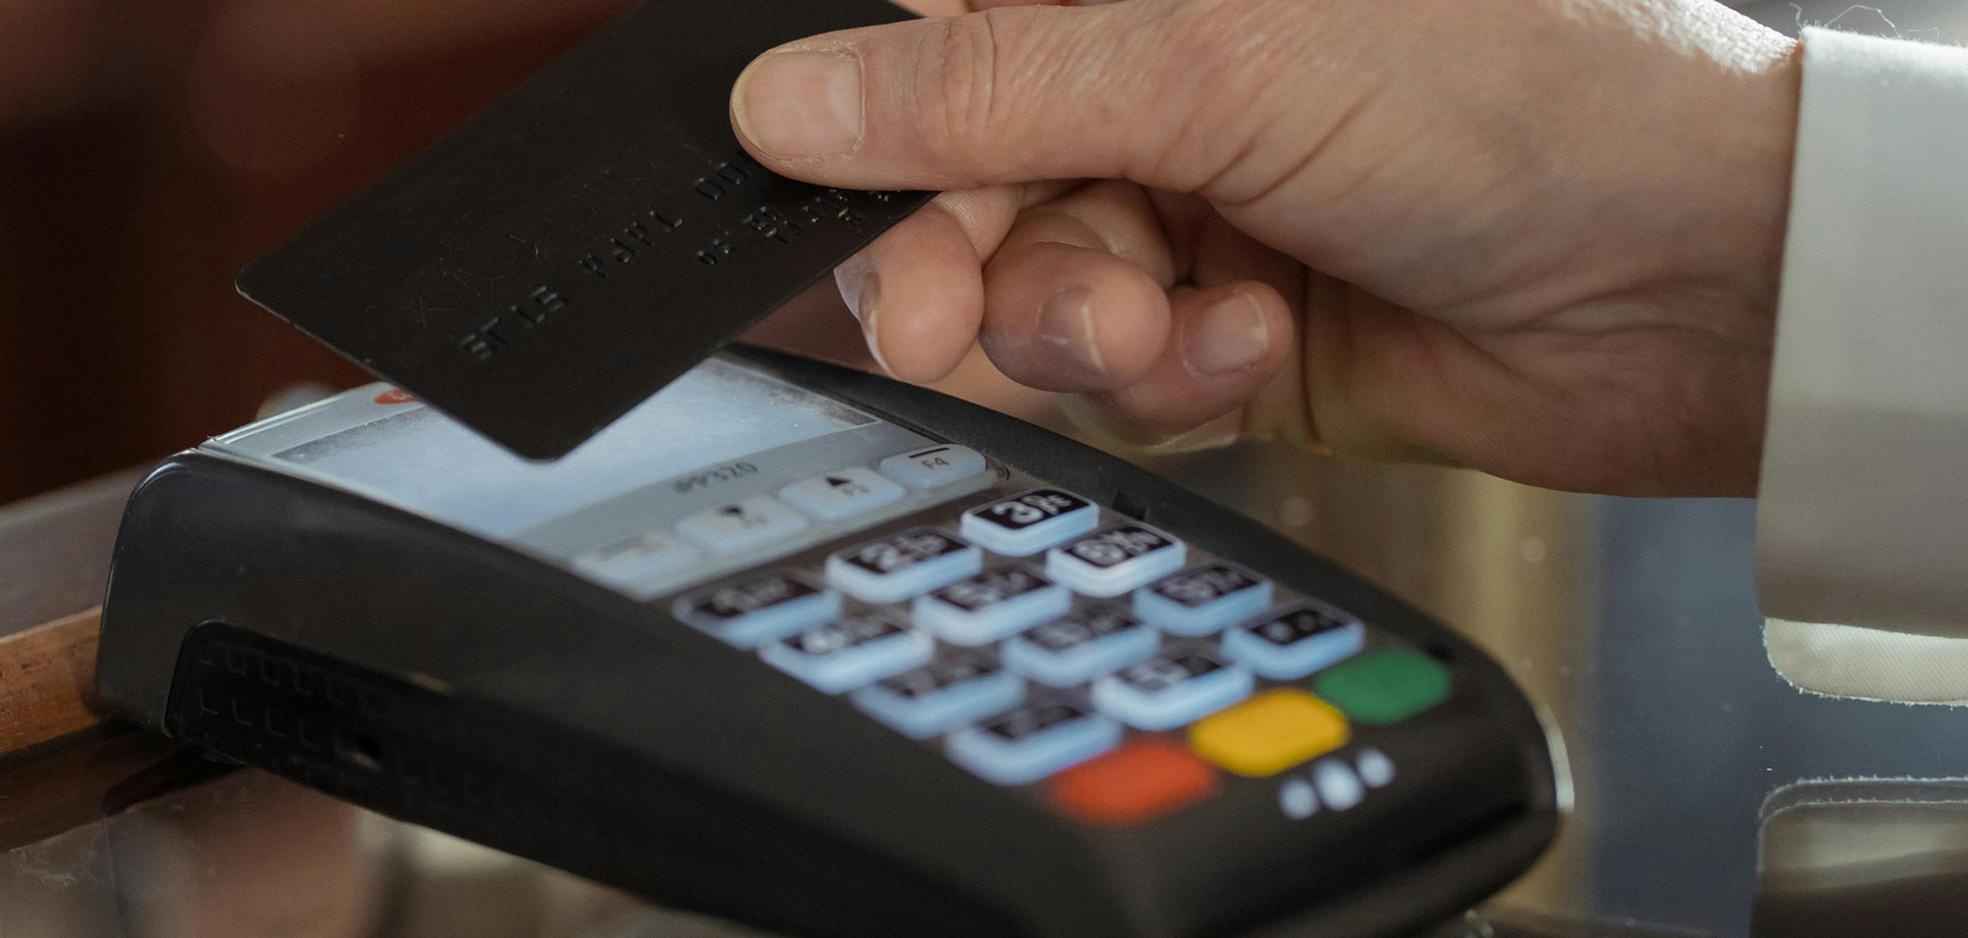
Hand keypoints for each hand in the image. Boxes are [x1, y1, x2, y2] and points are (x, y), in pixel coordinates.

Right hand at [729, 0, 1799, 495]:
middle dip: (966, 263)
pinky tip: (1249, 344)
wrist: (1683, 287)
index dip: (871, 138)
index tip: (827, 205)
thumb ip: (991, 87)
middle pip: (958, 192)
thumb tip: (793, 99)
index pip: (939, 53)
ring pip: (1029, 299)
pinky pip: (1116, 381)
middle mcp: (1157, 97)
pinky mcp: (1223, 339)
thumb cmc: (1513, 103)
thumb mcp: (1220, 62)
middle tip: (957, 319)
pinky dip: (1167, 376)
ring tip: (1171, 322)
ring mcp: (1190, 218)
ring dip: (1081, 325)